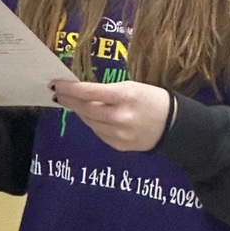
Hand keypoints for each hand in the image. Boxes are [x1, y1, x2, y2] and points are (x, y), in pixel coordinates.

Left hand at [50, 79, 169, 151]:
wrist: (173, 125)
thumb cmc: (151, 99)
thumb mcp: (131, 87)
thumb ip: (107, 91)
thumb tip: (80, 92)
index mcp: (125, 96)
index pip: (89, 92)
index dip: (70, 89)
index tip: (56, 84)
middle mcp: (120, 117)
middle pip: (85, 109)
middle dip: (69, 101)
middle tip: (58, 94)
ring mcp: (119, 134)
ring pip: (89, 122)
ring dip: (80, 112)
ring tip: (74, 103)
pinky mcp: (119, 146)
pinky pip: (98, 132)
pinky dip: (93, 123)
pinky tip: (93, 116)